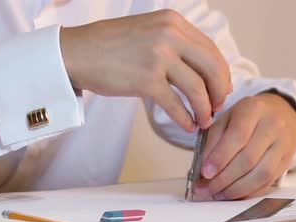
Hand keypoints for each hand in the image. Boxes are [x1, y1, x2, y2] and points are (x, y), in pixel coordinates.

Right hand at [60, 9, 231, 130]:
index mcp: (172, 22)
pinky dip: (185, 118)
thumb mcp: (146, 30)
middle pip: (212, 67)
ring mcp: (158, 58)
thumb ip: (172, 42)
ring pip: (197, 88)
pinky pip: (176, 104)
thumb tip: (196, 67)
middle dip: (219, 91)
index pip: (210, 48)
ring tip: (204, 120)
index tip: (219, 87)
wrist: (74, 53)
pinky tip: (188, 124)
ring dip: (205, 108)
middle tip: (217, 105)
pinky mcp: (146, 81)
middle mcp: (169, 36)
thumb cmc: (105, 45)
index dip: (220, 72)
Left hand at [192, 93, 295, 200]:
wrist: (281, 112)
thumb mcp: (225, 118)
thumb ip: (213, 140)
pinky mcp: (288, 160)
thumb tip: (204, 169)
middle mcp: (272, 125)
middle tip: (205, 189)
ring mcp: (283, 144)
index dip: (220, 158)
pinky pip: (269, 181)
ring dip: (236, 189)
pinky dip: (249, 192)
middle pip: (248, 159)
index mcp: (253, 109)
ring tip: (216, 194)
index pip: (237, 136)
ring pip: (261, 174)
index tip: (204, 173)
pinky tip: (233, 195)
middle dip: (223, 179)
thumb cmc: (247, 117)